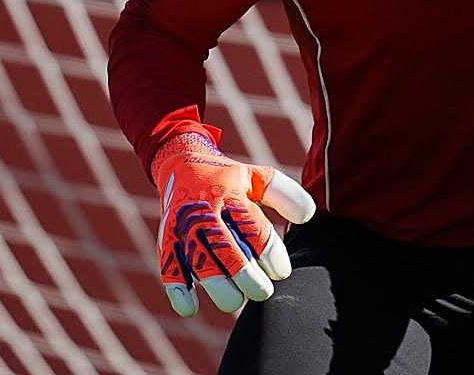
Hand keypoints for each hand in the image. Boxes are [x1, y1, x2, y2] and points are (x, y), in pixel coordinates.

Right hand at [152, 132, 315, 316]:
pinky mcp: (167, 241)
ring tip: (236, 301)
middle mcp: (205, 211)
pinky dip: (177, 290)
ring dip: (217, 286)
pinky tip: (191, 308)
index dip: (270, 253)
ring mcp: (184, 227)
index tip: (282, 272)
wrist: (182, 166)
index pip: (253, 227)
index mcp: (231, 194)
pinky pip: (169, 267)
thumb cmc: (229, 179)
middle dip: (245, 275)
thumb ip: (285, 194)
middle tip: (263, 293)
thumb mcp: (258, 177)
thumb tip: (307, 216)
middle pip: (226, 248)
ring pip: (199, 261)